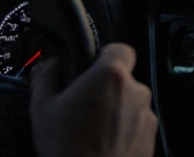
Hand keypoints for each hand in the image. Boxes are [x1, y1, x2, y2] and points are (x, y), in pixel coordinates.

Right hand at [30, 43, 158, 156]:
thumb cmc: (68, 151)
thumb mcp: (42, 108)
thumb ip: (45, 76)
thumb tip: (49, 64)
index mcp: (111, 76)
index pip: (119, 48)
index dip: (104, 55)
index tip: (92, 66)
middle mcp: (136, 92)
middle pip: (123, 78)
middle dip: (105, 87)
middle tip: (83, 104)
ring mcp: (146, 116)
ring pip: (130, 102)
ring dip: (115, 109)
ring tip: (91, 128)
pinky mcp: (151, 137)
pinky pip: (137, 124)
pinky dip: (124, 129)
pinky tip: (103, 141)